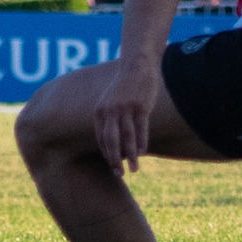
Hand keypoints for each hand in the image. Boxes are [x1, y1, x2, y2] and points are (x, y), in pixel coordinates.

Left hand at [93, 58, 160, 175]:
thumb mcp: (110, 102)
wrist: (136, 66)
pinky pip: (141, 128)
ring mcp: (126, 108)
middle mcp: (110, 110)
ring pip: (127, 137)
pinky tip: (142, 153)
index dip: (106, 154)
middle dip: (114, 160)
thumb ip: (109, 119)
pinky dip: (141, 142)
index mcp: (100, 111)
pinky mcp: (140, 106)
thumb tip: (113, 143)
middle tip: (119, 174)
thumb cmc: (124, 88)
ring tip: (134, 170)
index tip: (112, 167)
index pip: (101, 138)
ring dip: (130, 156)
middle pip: (111, 141)